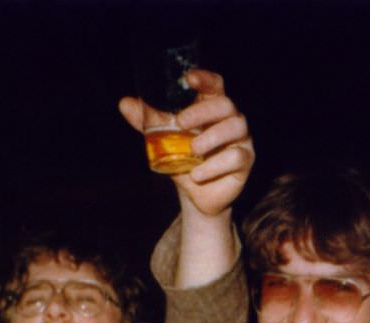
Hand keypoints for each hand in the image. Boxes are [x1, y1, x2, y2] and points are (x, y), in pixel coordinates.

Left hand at [118, 69, 253, 216]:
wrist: (194, 196)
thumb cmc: (183, 161)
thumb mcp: (164, 141)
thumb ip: (147, 123)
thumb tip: (124, 103)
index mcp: (212, 108)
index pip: (215, 85)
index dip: (205, 79)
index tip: (189, 79)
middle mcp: (230, 119)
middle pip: (225, 104)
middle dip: (202, 111)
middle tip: (181, 123)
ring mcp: (241, 140)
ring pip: (235, 127)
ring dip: (212, 137)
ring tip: (192, 150)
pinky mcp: (245, 162)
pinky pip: (236, 157)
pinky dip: (214, 166)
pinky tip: (196, 175)